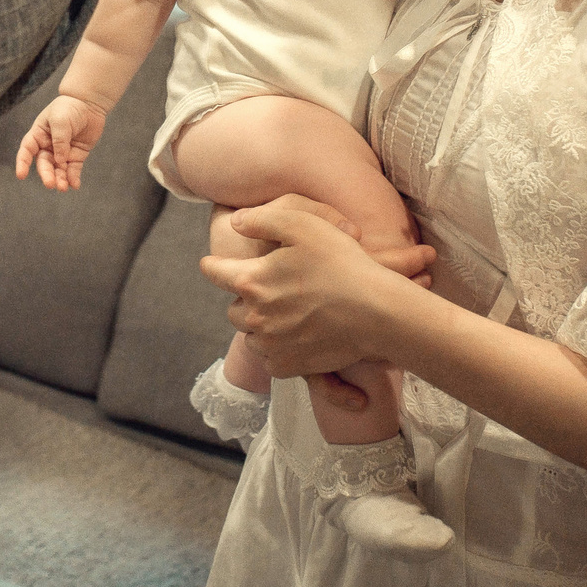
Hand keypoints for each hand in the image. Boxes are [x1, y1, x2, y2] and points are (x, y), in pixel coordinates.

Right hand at [14, 94, 107, 190]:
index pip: (27, 150)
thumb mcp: (60, 120)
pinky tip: (74, 185)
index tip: (21, 175)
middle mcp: (48, 146)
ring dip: (59, 179)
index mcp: (38, 135)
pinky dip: (73, 179)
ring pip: (58, 170)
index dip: (22, 163)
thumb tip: (60, 161)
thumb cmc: (69, 108)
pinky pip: (73, 170)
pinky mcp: (76, 156)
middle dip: (46, 174)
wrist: (90, 104)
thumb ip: (59, 141)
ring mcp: (62, 152)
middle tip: (51, 184)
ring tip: (63, 188)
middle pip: (44, 164)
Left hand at [199, 195, 438, 377]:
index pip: (215, 272)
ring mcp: (270, 345)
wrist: (376, 312)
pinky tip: (296, 336)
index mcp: (251, 281)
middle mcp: (254, 317)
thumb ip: (261, 219)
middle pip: (233, 309)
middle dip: (246, 300)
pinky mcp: (288, 366)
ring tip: (287, 314)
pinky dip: (276, 349)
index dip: (212, 265)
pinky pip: (269, 359)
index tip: (211, 264)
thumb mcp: (303, 225)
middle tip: (270, 291)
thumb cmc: (342, 263)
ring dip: (261, 326)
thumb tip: (235, 222)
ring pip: (251, 335)